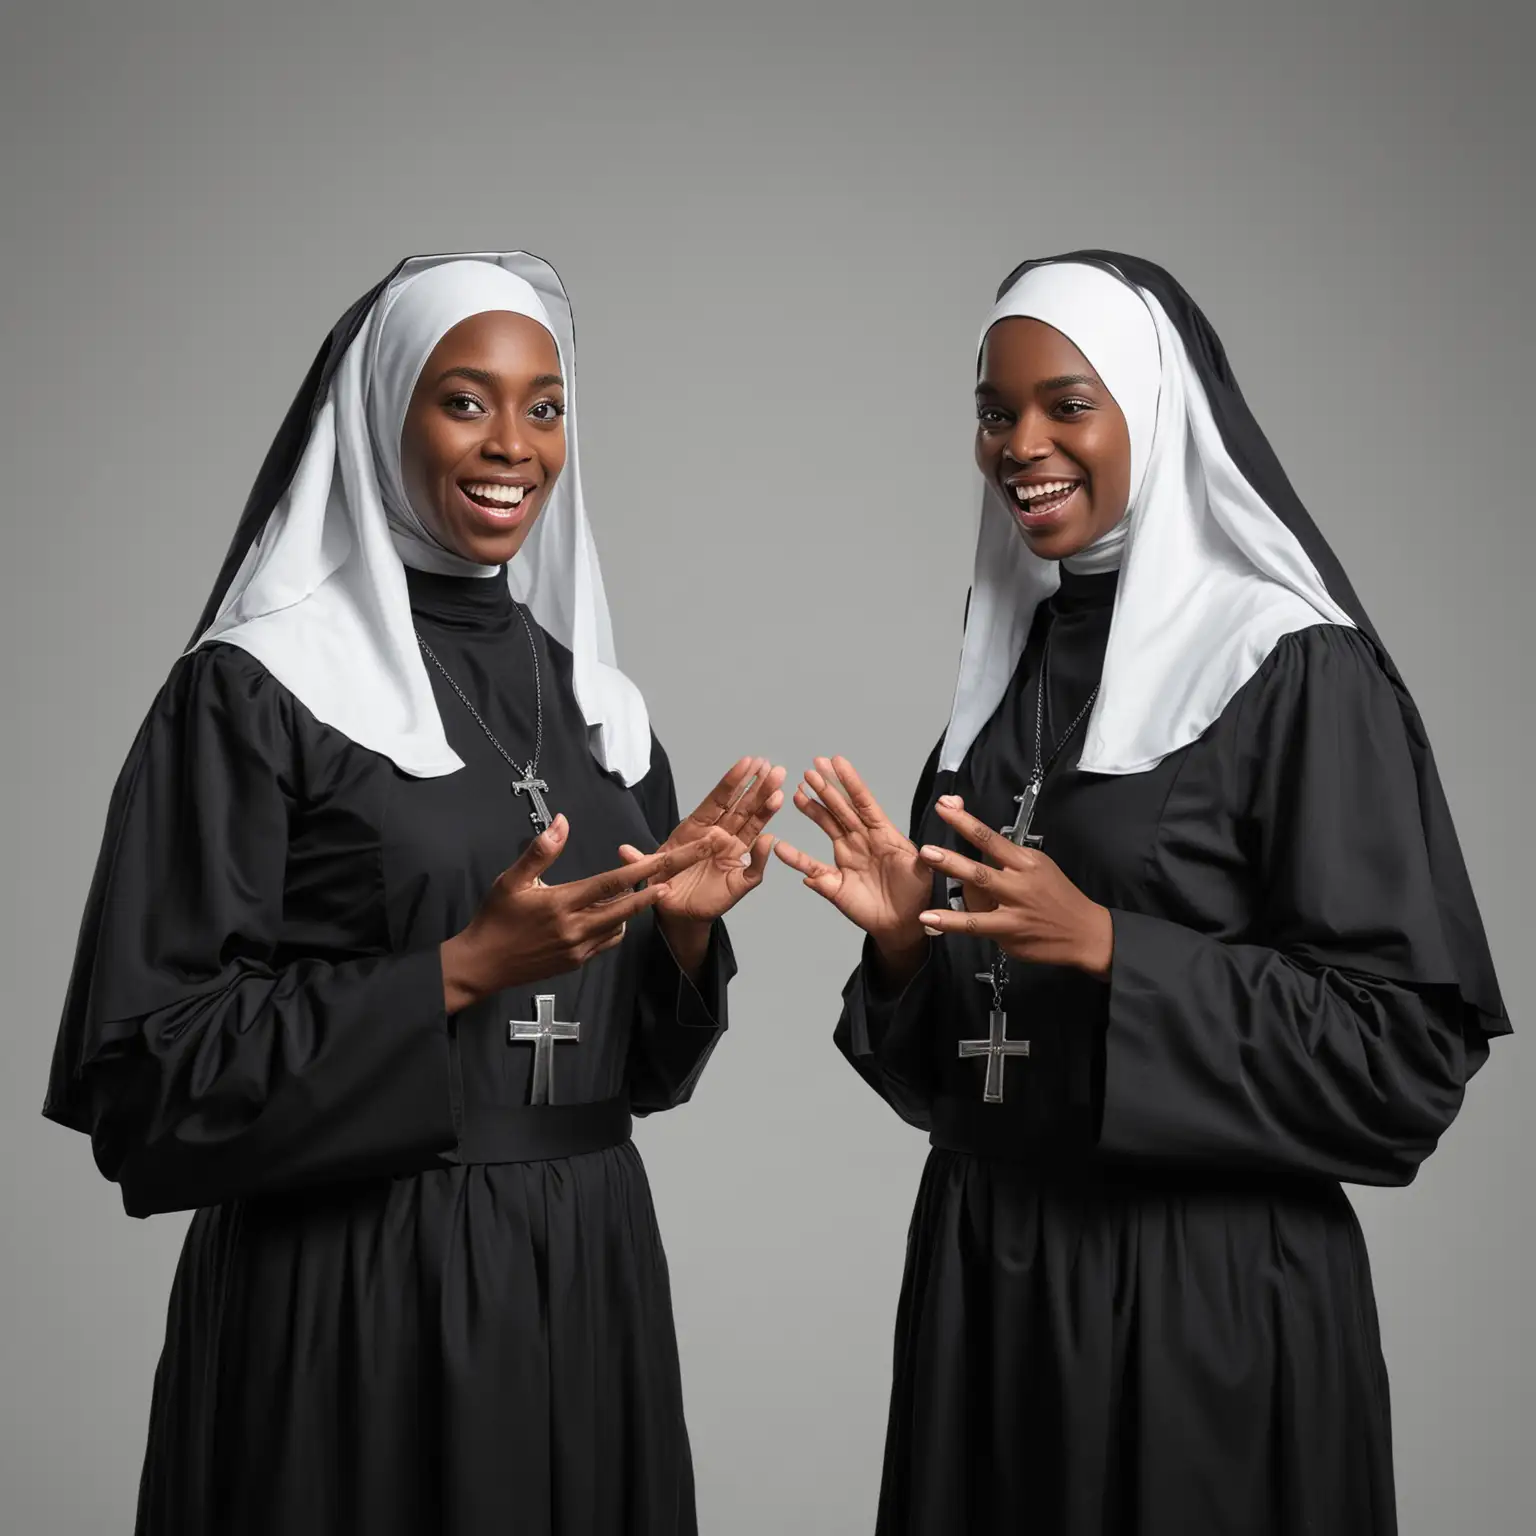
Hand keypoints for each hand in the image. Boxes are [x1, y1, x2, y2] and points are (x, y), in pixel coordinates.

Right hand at [440, 814, 725, 1011]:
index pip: (612, 883)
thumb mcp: (511, 880)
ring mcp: (580, 948)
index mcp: (563, 904)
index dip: (643, 871)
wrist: (481, 966)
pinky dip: (617, 923)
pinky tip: (615, 911)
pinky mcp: (578, 961)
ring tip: (650, 884)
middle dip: (661, 884)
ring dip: (636, 904)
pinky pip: (609, 940)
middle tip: (688, 867)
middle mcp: (577, 928)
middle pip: (630, 905)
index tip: (669, 860)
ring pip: (622, 923)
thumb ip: (540, 851)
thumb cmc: (494, 919)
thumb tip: (562, 821)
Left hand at [619, 756, 784, 924]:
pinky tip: (770, 838)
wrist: (677, 912)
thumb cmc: (665, 884)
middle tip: (774, 768)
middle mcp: (719, 837)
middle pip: (741, 808)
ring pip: (751, 828)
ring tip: (779, 790)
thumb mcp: (649, 871)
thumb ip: (641, 860)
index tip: (748, 762)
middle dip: (758, 788)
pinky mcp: (739, 878)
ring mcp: (731, 854)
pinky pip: (753, 866)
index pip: (719, 800)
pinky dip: (762, 854)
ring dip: (766, 810)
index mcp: (698, 829)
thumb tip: (623, 850)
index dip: (733, 782)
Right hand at [773, 756, 931, 966]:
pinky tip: (781, 847)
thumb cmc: (918, 894)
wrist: (906, 924)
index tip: (835, 761)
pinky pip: (812, 868)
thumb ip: (925, 860)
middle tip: (810, 769)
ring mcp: (847, 859)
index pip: (863, 802)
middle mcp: (862, 841)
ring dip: (812, 810)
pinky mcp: (835, 883)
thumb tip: (924, 851)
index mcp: (884, 834)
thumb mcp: (926, 874)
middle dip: (826, 789)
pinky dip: (795, 859)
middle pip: (841, 809)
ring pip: (826, 828)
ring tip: (798, 793)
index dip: (849, 782)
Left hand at [913, 795, 1113, 976]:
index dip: (965, 822)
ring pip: (979, 892)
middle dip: (953, 856)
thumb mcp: (1039, 867)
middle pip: (982, 865)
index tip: (945, 807)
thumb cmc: (1058, 898)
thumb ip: (1008, 858)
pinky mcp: (1009, 931)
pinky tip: (930, 919)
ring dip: (951, 882)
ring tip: (927, 877)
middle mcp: (1020, 882)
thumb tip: (979, 840)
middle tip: (927, 849)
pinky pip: (976, 925)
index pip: (990, 837)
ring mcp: (1014, 907)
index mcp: (1026, 861)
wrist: (1086, 932)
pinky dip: (951, 922)